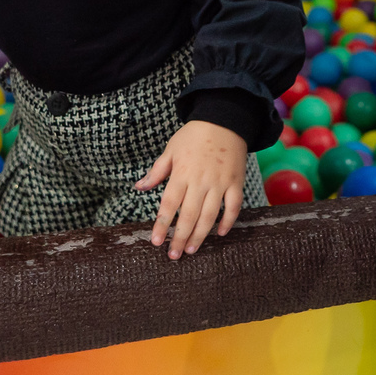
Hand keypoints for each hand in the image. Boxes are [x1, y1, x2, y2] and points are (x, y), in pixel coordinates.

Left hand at [136, 120, 247, 258]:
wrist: (224, 119)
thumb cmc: (193, 135)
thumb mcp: (170, 149)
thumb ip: (156, 171)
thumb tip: (139, 187)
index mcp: (181, 173)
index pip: (169, 205)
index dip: (162, 225)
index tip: (156, 241)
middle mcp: (200, 181)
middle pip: (189, 215)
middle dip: (179, 237)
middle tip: (173, 255)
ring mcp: (220, 183)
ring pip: (210, 215)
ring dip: (200, 235)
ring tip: (191, 250)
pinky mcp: (236, 182)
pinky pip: (233, 207)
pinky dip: (227, 222)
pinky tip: (219, 233)